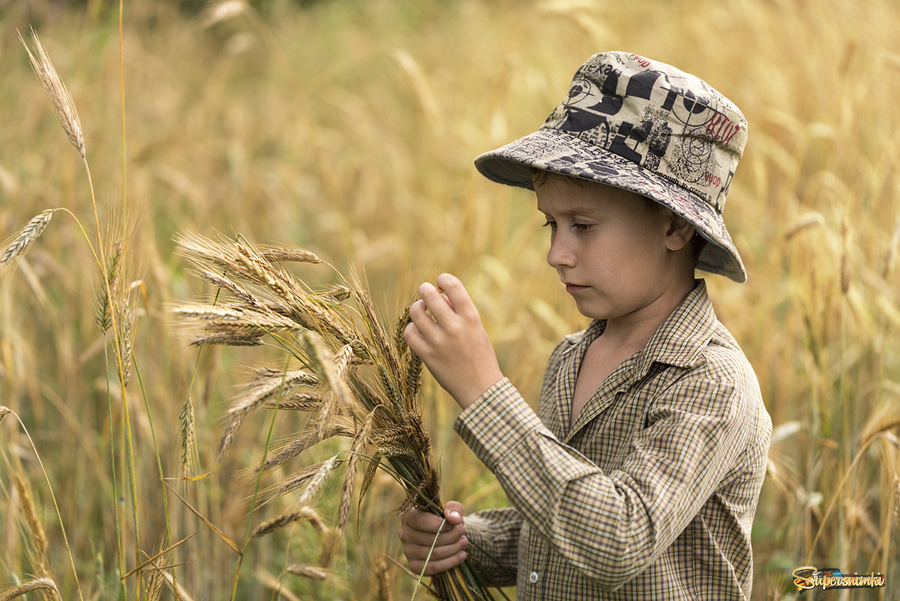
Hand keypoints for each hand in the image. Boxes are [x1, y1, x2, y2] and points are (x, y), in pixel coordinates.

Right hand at [400, 501, 467, 575]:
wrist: (444, 535)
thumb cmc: (445, 519)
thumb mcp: (451, 509)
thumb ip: (453, 509)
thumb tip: (454, 519)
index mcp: (409, 516)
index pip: (420, 521)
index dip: (440, 524)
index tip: (454, 524)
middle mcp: (404, 534)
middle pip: (430, 539)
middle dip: (452, 536)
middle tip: (462, 532)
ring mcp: (408, 551)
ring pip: (434, 553)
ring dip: (454, 548)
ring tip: (464, 542)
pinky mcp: (415, 566)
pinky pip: (434, 567)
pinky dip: (451, 562)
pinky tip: (462, 555)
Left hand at [403, 273, 503, 408]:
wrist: (481, 388)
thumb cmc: (480, 356)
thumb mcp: (477, 330)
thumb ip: (460, 312)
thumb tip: (439, 294)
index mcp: (471, 318)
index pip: (454, 286)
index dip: (444, 279)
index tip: (441, 282)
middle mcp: (454, 327)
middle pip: (429, 295)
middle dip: (425, 290)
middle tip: (426, 293)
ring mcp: (439, 342)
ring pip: (416, 312)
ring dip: (417, 308)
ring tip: (421, 312)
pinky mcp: (427, 356)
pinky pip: (409, 333)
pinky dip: (411, 329)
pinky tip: (418, 330)